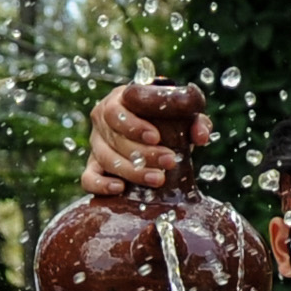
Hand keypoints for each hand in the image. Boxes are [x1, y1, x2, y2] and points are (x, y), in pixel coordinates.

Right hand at [82, 84, 210, 197]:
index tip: (157, 137)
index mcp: (118, 101)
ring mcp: (96, 145)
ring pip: (105, 159)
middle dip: (143, 153)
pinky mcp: (93, 166)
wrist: (154, 130)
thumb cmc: (166, 119)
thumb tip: (202, 136)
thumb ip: (195, 121)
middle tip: (169, 161)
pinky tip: (120, 189)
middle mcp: (102, 122)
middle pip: (114, 139)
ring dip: (132, 171)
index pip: (115, 111)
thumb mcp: (182, 115)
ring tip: (158, 179)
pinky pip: (88, 178)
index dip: (133, 125)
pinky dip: (100, 185)